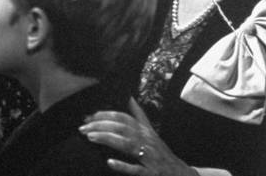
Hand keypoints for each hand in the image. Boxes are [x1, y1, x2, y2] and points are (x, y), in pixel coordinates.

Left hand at [79, 98, 196, 175]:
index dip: (105, 115)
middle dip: (100, 125)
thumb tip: (129, 97)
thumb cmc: (162, 152)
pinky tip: (109, 162)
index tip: (87, 116)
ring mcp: (149, 157)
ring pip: (126, 144)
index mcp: (144, 131)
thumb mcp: (151, 131)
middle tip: (82, 127)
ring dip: (107, 139)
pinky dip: (123, 166)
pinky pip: (136, 169)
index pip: (123, 117)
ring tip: (90, 137)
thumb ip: (139, 115)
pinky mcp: (151, 172)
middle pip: (122, 128)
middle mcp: (146, 141)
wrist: (182, 174)